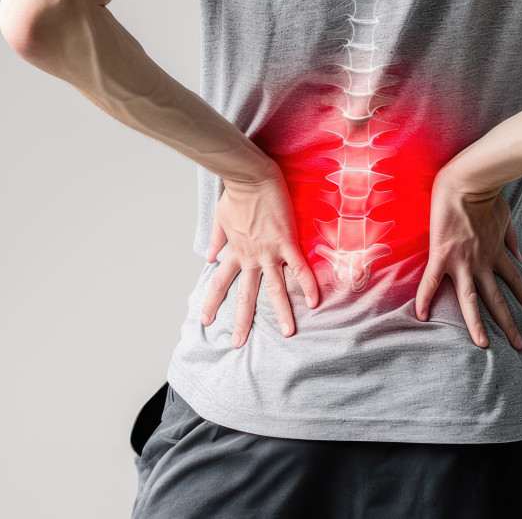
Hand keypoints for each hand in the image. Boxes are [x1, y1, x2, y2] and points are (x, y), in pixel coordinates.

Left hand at [200, 167, 320, 347]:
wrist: (249, 177)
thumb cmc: (235, 194)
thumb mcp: (219, 219)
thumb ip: (215, 240)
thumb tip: (207, 256)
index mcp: (234, 252)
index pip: (219, 282)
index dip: (212, 302)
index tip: (206, 320)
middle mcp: (250, 257)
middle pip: (244, 294)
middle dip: (242, 321)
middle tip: (238, 344)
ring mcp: (268, 251)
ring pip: (275, 288)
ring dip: (281, 312)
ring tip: (287, 333)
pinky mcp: (286, 242)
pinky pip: (299, 268)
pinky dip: (308, 284)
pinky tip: (315, 302)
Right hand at [415, 173, 521, 349]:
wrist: (468, 184)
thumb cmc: (486, 196)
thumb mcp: (506, 218)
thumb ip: (511, 238)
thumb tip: (520, 254)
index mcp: (497, 253)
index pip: (514, 280)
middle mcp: (482, 263)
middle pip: (498, 299)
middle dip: (509, 324)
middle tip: (519, 345)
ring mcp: (463, 262)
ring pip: (471, 300)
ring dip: (477, 324)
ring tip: (482, 345)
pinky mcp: (442, 255)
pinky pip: (432, 281)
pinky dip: (426, 298)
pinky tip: (422, 316)